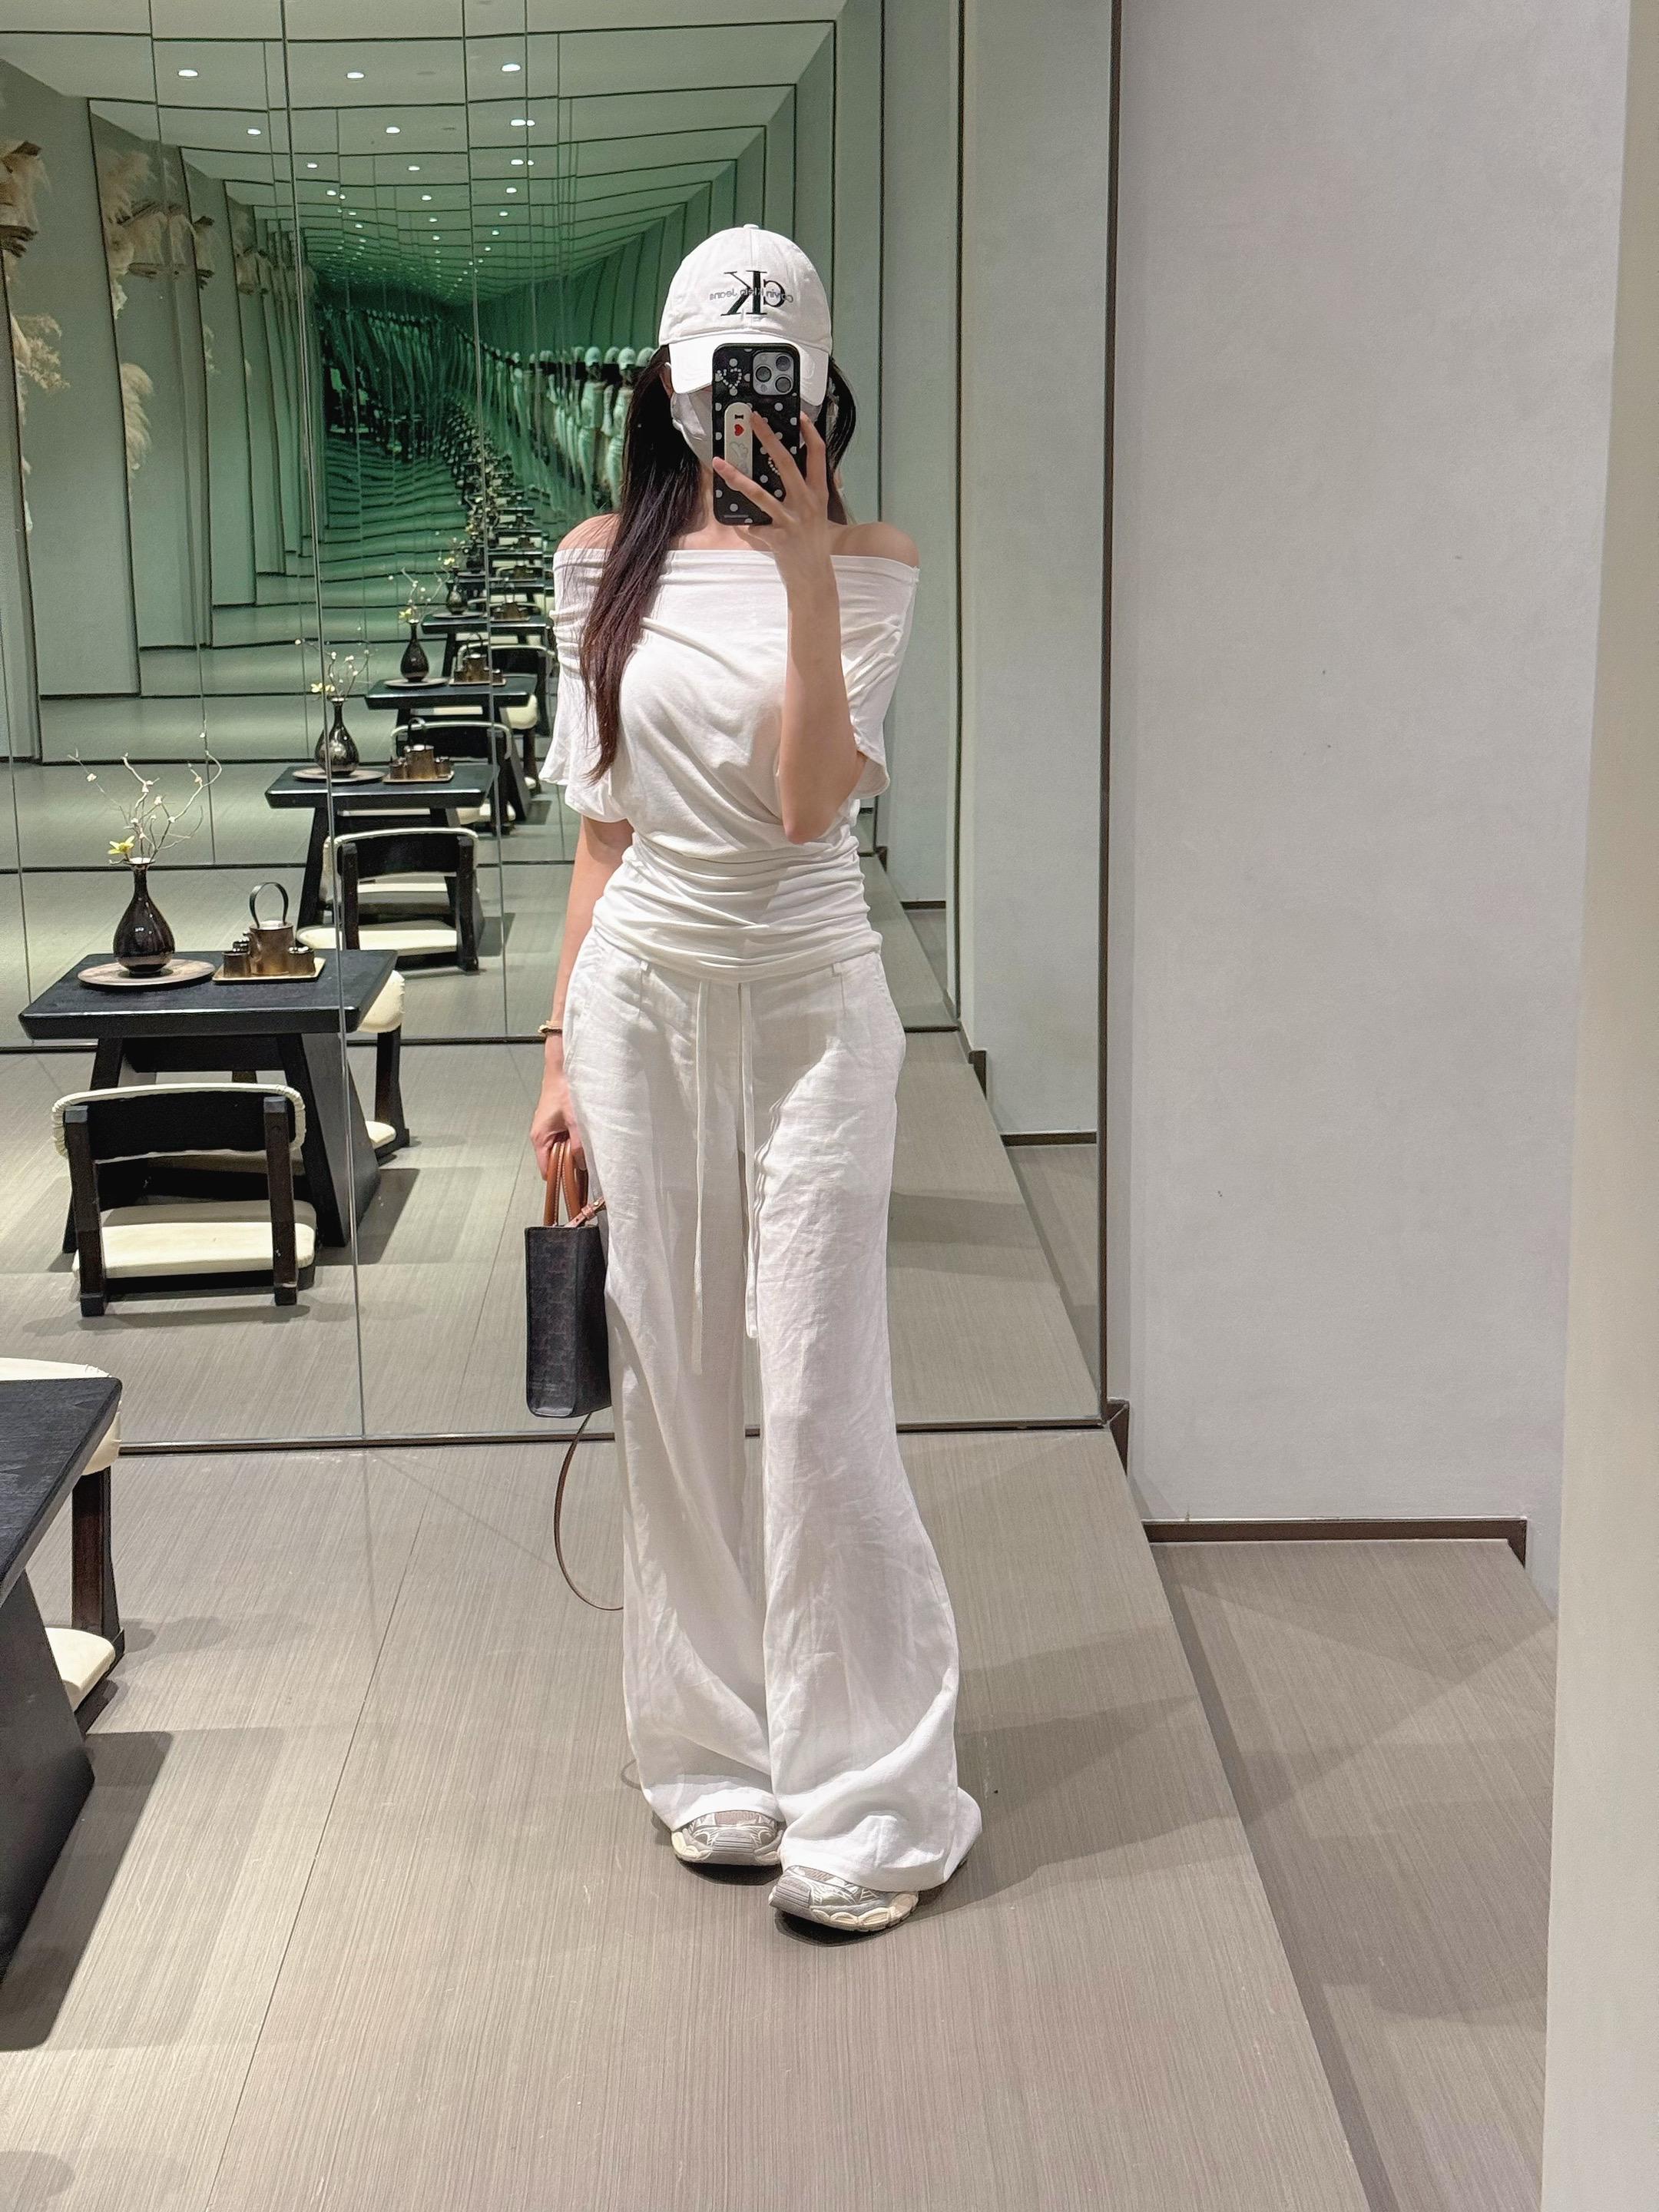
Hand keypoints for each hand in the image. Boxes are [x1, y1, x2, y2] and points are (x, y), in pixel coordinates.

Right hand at [530, 1053, 582, 1180]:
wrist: (564, 1067)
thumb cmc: (566, 1091)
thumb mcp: (576, 1120)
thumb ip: (579, 1145)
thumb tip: (583, 1166)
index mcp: (540, 1138)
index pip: (547, 1170)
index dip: (561, 1179)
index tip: (578, 1185)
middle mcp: (541, 1137)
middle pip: (555, 1162)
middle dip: (570, 1167)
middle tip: (590, 1168)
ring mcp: (549, 1130)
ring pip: (562, 1151)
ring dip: (575, 1153)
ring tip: (591, 1154)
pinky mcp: (557, 1124)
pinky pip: (565, 1141)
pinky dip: (575, 1143)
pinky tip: (588, 1140)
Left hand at [712, 410, 834, 589]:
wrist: (815, 577)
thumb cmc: (814, 543)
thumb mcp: (818, 513)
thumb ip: (808, 492)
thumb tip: (792, 470)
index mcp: (818, 493)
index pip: (818, 455)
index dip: (810, 433)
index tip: (799, 416)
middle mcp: (807, 503)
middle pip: (786, 463)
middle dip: (769, 438)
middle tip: (753, 419)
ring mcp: (791, 520)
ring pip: (759, 493)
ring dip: (736, 477)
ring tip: (720, 463)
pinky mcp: (778, 538)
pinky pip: (755, 526)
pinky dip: (747, 526)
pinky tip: (744, 528)